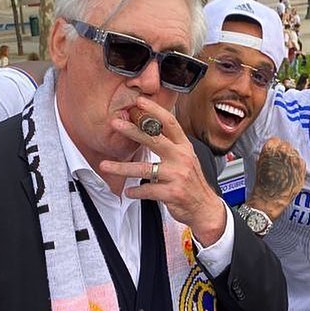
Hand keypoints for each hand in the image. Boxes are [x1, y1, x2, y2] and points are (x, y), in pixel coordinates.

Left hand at [100, 96, 225, 245]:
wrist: (205, 208)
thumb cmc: (192, 182)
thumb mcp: (186, 159)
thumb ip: (171, 146)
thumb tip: (149, 130)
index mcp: (184, 147)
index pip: (170, 123)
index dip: (155, 111)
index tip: (139, 102)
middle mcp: (182, 158)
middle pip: (154, 139)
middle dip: (132, 130)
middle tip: (116, 124)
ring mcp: (177, 175)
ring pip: (144, 169)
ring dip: (121, 167)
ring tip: (105, 165)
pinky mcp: (172, 192)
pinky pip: (147, 190)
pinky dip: (135, 191)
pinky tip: (128, 191)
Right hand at [246, 137, 305, 220]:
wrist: (269, 198)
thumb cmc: (263, 184)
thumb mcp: (259, 164)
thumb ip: (266, 155)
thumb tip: (271, 151)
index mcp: (271, 148)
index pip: (276, 140)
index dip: (275, 147)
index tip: (275, 152)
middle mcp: (284, 151)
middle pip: (286, 145)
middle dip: (284, 152)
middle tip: (280, 161)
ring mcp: (294, 159)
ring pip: (295, 153)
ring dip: (291, 158)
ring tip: (286, 168)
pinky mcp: (302, 168)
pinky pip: (301, 162)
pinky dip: (298, 166)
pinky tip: (291, 172)